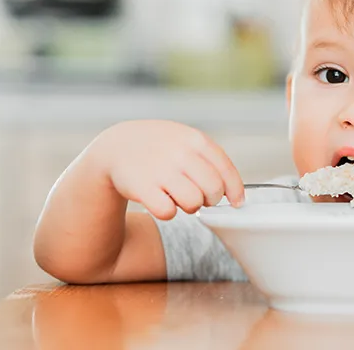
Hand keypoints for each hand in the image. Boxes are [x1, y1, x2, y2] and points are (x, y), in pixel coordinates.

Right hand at [90, 120, 243, 219]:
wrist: (116, 147)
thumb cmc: (160, 148)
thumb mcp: (186, 141)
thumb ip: (211, 160)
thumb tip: (235, 193)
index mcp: (195, 140)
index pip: (226, 171)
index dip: (235, 191)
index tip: (237, 202)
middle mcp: (180, 153)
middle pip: (213, 190)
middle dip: (211, 199)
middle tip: (200, 196)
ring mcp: (161, 170)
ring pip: (193, 203)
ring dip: (189, 206)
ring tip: (177, 195)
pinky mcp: (142, 188)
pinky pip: (168, 212)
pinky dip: (167, 211)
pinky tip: (160, 200)